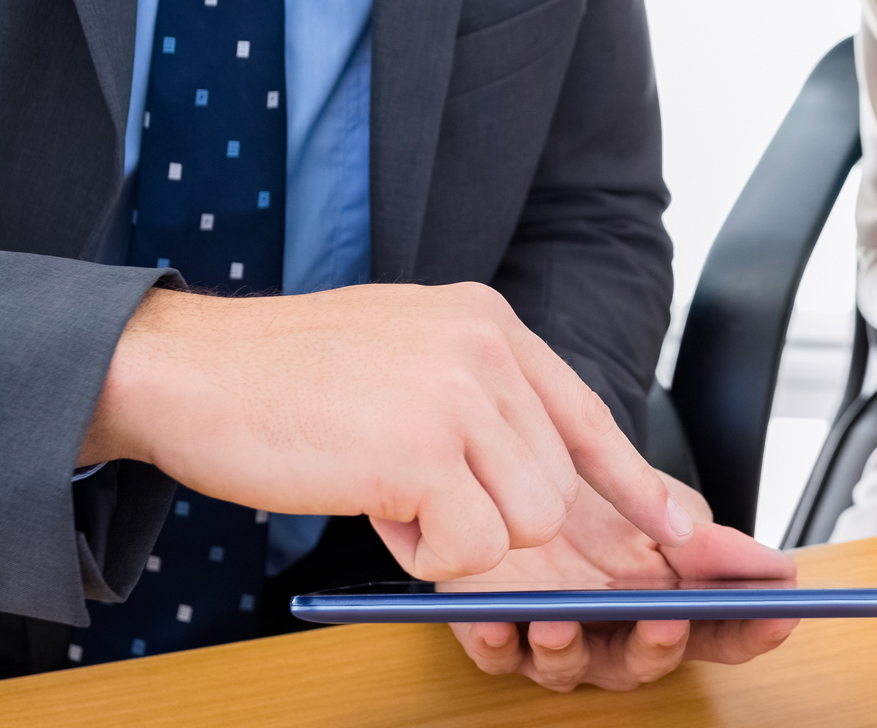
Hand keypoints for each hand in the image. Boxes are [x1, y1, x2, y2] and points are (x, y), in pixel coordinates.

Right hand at [81, 281, 692, 580]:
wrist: (195, 368)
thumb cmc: (291, 380)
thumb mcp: (410, 359)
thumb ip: (479, 405)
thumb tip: (546, 493)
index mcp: (490, 324)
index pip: (589, 416)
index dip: (635, 484)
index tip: (681, 532)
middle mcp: (489, 348)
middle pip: (558, 489)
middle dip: (496, 522)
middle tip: (420, 502)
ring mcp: (460, 393)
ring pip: (523, 522)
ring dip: (454, 537)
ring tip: (387, 492)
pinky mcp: (422, 448)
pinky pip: (467, 549)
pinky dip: (420, 552)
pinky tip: (370, 502)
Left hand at [447, 474, 797, 692]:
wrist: (532, 467)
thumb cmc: (605, 495)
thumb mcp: (664, 505)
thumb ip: (709, 543)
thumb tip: (777, 569)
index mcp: (665, 603)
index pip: (719, 632)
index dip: (752, 631)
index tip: (780, 618)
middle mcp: (615, 630)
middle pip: (645, 660)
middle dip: (657, 646)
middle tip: (665, 620)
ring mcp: (559, 635)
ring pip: (567, 666)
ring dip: (565, 649)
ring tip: (557, 620)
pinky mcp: (499, 630)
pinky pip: (496, 652)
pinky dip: (495, 642)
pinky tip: (495, 621)